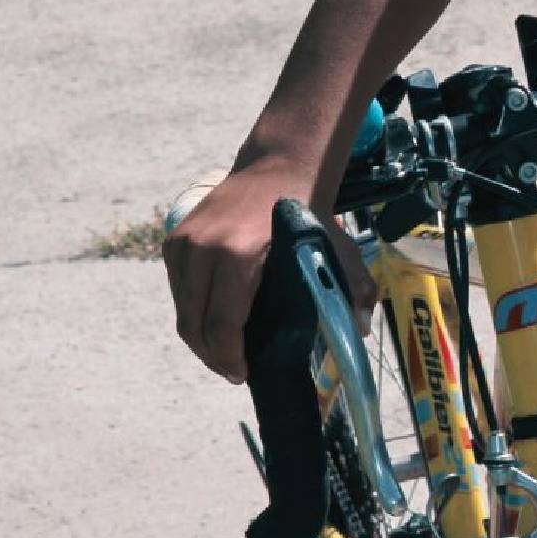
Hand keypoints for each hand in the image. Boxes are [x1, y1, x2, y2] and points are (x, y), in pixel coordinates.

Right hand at [164, 162, 375, 383]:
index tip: (243, 373)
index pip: (221, 324)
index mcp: (237, 255)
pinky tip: (213, 321)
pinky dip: (191, 310)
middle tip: (233, 370)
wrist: (278, 164)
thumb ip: (353, 286)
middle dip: (211, 355)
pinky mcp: (175, 238)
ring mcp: (184, 242)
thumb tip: (361, 330)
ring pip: (182, 308)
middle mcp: (202, 249)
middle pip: (193, 324)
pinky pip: (177, 289)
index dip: (229, 357)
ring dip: (199, 336)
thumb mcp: (336, 246)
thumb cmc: (307, 210)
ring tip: (223, 351)